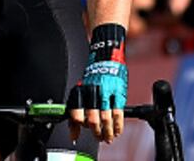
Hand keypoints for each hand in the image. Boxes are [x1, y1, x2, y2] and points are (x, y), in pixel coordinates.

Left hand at [67, 23, 127, 143]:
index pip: (76, 113)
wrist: (107, 55)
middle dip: (95, 132)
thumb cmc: (94, 73)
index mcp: (82, 90)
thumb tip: (73, 128)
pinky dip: (118, 125)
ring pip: (106, 119)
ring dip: (107, 132)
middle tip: (98, 138)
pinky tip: (117, 131)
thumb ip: (79, 105)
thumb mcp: (83, 86)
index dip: (77, 127)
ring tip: (108, 138)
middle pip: (92, 120)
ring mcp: (107, 92)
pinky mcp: (119, 92)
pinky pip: (118, 113)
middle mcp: (93, 92)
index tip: (78, 133)